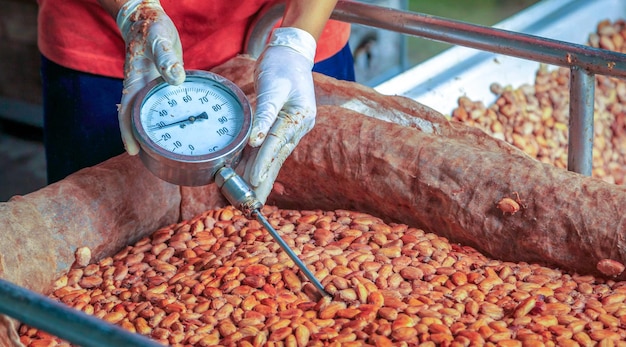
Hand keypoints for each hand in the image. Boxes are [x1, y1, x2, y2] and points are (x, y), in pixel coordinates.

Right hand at [116, 0, 184, 154]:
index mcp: (135, 81)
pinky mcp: (161, 86)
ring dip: (156, 132)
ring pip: (150, 116)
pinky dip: (168, 118)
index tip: (132, 152)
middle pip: (137, 121)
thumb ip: (166, 58)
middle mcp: (141, 88)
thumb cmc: (152, 28)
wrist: (147, 19)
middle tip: (156, 161)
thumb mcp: (159, 39)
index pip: (127, 113)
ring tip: (169, 152)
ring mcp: (150, 89)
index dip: (128, 134)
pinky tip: (180, 128)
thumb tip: (176, 79)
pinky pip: (163, 106)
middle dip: (143, 141)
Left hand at [241, 27, 316, 203]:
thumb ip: (265, 113)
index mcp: (299, 117)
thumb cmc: (282, 65)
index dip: (264, 163)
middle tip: (253, 204)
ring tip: (250, 198)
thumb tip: (256, 139)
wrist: (289, 54)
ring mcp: (291, 128)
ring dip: (261, 177)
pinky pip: (269, 148)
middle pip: (277, 157)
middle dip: (264, 181)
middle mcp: (298, 126)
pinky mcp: (282, 127)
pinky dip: (259, 162)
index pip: (278, 143)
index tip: (252, 181)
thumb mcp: (273, 86)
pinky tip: (249, 176)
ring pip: (273, 157)